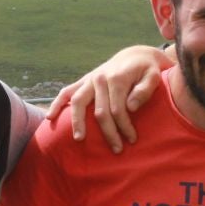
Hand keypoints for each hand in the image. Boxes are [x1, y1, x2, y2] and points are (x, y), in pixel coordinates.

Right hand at [47, 45, 168, 151]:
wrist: (135, 56)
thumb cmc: (147, 70)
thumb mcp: (154, 76)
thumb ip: (145, 90)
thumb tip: (131, 107)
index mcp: (117, 78)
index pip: (118, 109)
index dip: (124, 126)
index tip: (132, 139)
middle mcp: (100, 78)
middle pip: (99, 110)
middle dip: (108, 132)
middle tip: (117, 149)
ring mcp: (89, 80)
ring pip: (79, 102)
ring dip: (78, 122)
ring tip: (79, 138)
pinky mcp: (83, 81)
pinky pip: (66, 92)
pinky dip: (57, 104)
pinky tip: (50, 117)